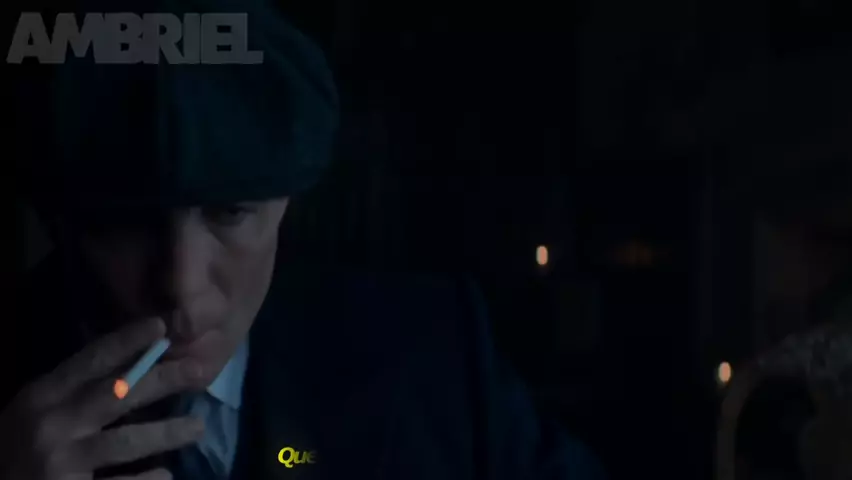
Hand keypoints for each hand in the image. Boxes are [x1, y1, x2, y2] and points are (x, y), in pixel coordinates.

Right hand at [0, 318, 208, 479]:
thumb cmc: (16, 449)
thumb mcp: (36, 412)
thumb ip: (76, 391)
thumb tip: (136, 363)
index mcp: (42, 397)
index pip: (89, 361)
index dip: (126, 342)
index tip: (160, 326)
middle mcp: (52, 424)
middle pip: (117, 394)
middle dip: (163, 379)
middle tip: (200, 371)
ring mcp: (60, 461)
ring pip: (127, 441)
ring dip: (168, 432)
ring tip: (199, 427)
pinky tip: (167, 475)